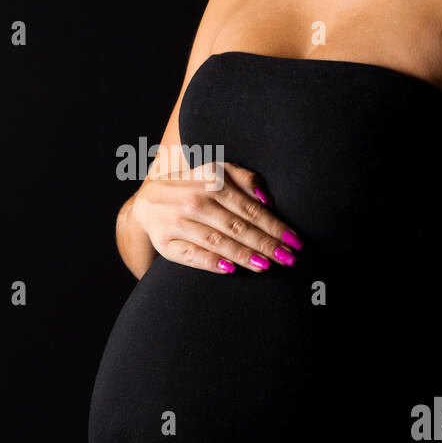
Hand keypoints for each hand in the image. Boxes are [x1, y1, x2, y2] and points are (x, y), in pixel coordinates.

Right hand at [131, 160, 301, 273]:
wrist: (146, 203)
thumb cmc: (190, 188)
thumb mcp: (214, 172)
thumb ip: (243, 178)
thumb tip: (266, 198)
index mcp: (209, 182)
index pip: (249, 208)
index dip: (274, 225)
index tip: (295, 240)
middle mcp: (193, 201)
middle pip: (237, 226)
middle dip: (266, 243)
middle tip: (289, 258)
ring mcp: (177, 222)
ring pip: (217, 241)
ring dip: (244, 255)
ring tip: (267, 266)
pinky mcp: (166, 243)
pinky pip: (192, 255)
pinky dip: (211, 262)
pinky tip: (230, 269)